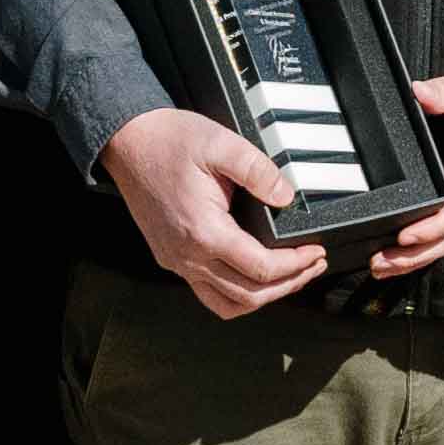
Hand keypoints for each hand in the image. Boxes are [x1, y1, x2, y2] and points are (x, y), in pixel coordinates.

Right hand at [101, 106, 322, 321]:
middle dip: (289, 283)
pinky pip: (207, 293)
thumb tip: (286, 196)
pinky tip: (253, 277)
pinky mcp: (170, 258)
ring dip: (263, 297)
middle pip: (249, 295)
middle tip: (313, 266)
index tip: (315, 252)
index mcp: (204, 230)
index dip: (296, 265)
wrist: (128, 141)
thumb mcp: (221, 143)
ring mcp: (176, 261)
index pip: (261, 268)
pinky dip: (237, 294)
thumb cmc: (167, 141)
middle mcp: (187, 255)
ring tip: (290, 278)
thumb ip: (258, 171)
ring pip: (227, 304)